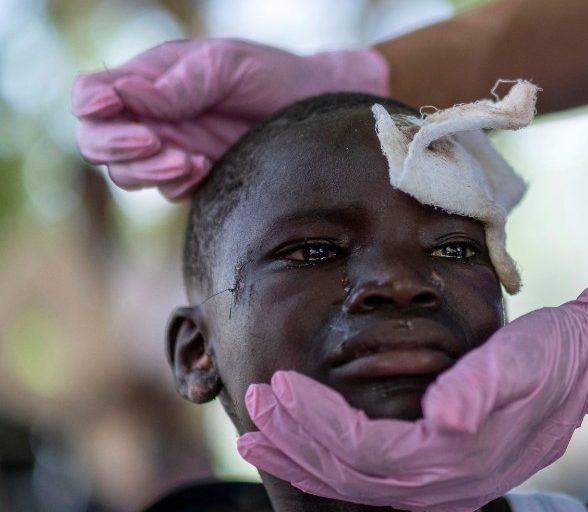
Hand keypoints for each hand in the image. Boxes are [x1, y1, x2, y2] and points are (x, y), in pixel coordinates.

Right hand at [72, 39, 388, 198]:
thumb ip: (179, 82)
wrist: (316, 112)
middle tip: (155, 142)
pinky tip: (207, 168)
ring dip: (148, 170)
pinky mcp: (195, 181)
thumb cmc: (271, 77)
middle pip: (97, 142)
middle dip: (117, 146)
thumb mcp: (226, 65)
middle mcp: (153, 118)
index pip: (92, 94)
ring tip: (191, 160)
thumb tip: (127, 94)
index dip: (92, 105)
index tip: (115, 107)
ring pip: (125, 174)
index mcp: (148, 81)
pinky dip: (176, 185)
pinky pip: (166, 191)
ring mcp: (171, 151)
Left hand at [237, 286, 587, 511]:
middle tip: (250, 410)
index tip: (277, 387)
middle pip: (349, 477)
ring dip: (303, 457)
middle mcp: (446, 484)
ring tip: (257, 435)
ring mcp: (444, 484)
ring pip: (354, 483)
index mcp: (459, 458)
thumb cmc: (551, 353)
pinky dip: (330, 459)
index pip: (366, 454)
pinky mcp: (442, 470)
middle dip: (294, 445)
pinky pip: (372, 474)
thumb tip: (443, 417)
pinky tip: (304, 441)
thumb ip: (481, 388)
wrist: (587, 364)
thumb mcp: (521, 360)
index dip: (316, 426)